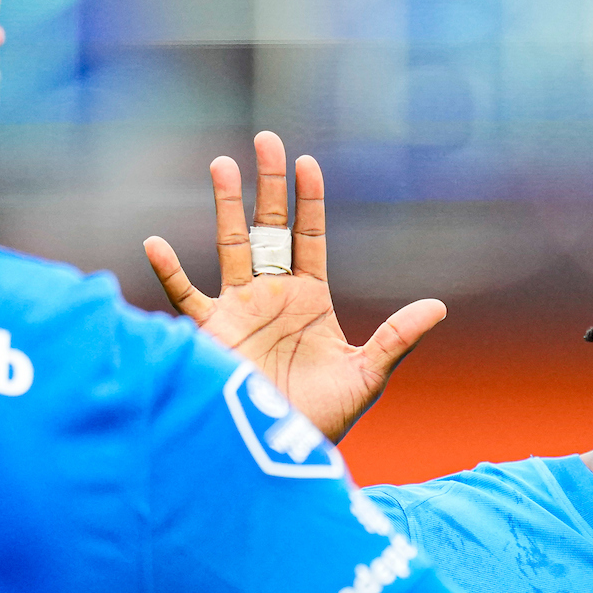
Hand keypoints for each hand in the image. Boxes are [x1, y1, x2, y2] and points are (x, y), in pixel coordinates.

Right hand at [143, 132, 444, 443]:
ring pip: (231, 246)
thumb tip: (439, 308)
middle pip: (270, 228)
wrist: (279, 452)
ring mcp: (239, 309)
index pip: (309, 237)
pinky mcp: (211, 334)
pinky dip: (170, 273)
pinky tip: (154, 243)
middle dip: (268, 185)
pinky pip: (186, 297)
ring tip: (221, 164)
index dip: (308, 200)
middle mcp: (272, 295)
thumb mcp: (366, 375)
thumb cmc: (323, 418)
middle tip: (266, 140)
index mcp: (309, 298)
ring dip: (226, 207)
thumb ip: (396, 338)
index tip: (306, 162)